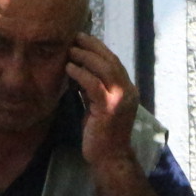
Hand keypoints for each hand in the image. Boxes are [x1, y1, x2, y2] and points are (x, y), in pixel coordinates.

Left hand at [65, 34, 139, 172]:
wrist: (110, 159)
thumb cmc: (101, 135)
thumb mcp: (97, 106)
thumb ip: (92, 89)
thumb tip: (78, 71)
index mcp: (127, 89)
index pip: (113, 62)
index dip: (98, 48)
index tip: (82, 39)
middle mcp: (127, 91)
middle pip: (110, 60)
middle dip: (92, 46)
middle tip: (75, 37)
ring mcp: (120, 99)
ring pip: (103, 68)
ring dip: (85, 56)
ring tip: (70, 49)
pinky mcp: (109, 108)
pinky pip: (93, 84)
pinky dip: (80, 73)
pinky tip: (68, 68)